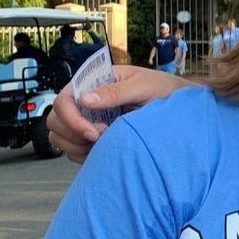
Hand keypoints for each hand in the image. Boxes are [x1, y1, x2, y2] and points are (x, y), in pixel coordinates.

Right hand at [48, 65, 173, 160]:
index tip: (95, 132)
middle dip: (72, 134)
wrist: (183, 111)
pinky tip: (102, 152)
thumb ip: (116, 92)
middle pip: (55, 119)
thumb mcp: (144, 86)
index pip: (64, 99)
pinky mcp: (93, 138)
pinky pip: (72, 151)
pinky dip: (81, 155)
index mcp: (95, 82)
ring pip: (58, 136)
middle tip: (100, 139)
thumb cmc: (165, 91)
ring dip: (74, 146)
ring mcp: (88, 120)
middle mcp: (86, 101)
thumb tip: (85, 99)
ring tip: (102, 145)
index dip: (72, 118)